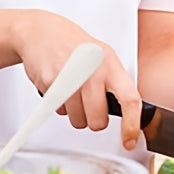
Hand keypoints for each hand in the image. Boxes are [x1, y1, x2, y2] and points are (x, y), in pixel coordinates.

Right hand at [12, 10, 142, 149]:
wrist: (41, 32)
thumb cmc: (74, 45)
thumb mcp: (103, 55)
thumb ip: (115, 80)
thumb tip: (129, 111)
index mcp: (110, 65)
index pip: (129, 101)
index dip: (131, 126)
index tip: (128, 140)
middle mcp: (91, 72)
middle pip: (98, 121)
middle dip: (93, 119)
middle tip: (89, 106)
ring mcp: (70, 79)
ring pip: (77, 120)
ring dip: (75, 113)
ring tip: (72, 93)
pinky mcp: (50, 84)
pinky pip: (59, 111)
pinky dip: (59, 105)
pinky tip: (59, 87)